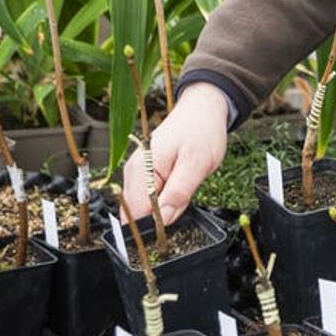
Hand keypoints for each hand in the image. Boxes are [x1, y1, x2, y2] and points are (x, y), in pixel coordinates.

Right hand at [121, 83, 228, 223]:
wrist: (202, 109)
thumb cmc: (201, 130)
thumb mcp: (196, 165)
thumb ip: (179, 193)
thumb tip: (163, 220)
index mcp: (142, 168)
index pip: (135, 213)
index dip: (153, 226)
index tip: (172, 224)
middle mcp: (133, 171)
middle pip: (137, 212)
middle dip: (161, 216)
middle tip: (185, 196)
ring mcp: (137, 172)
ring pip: (144, 207)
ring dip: (165, 206)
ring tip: (184, 184)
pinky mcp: (145, 173)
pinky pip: (150, 197)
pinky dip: (165, 198)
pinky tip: (179, 184)